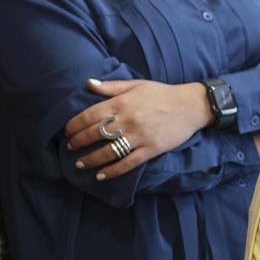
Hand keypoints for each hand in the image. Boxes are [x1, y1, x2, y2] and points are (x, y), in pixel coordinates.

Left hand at [64, 78, 210, 179]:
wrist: (191, 106)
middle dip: (78, 142)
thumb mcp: (136, 84)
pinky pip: (128, 163)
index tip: (67, 130)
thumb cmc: (162, 94)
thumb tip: (88, 83)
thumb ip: (111, 86)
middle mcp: (128, 120)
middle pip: (94, 134)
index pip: (89, 116)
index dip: (74, 125)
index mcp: (122, 103)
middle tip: (71, 146)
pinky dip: (113, 171)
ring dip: (90, 159)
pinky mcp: (151, 149)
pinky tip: (101, 175)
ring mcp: (140, 136)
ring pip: (108, 151)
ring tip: (80, 163)